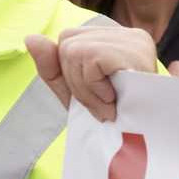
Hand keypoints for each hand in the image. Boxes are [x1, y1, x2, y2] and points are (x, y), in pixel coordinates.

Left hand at [26, 26, 157, 121]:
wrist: (148, 145)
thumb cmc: (117, 117)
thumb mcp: (76, 93)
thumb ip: (52, 68)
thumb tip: (30, 37)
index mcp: (116, 40)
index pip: (68, 40)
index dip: (70, 73)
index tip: (95, 96)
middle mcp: (127, 33)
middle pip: (67, 43)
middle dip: (75, 82)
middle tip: (103, 104)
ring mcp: (133, 39)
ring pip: (73, 52)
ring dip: (86, 89)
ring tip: (110, 105)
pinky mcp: (134, 49)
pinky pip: (88, 59)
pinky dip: (94, 87)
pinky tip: (115, 101)